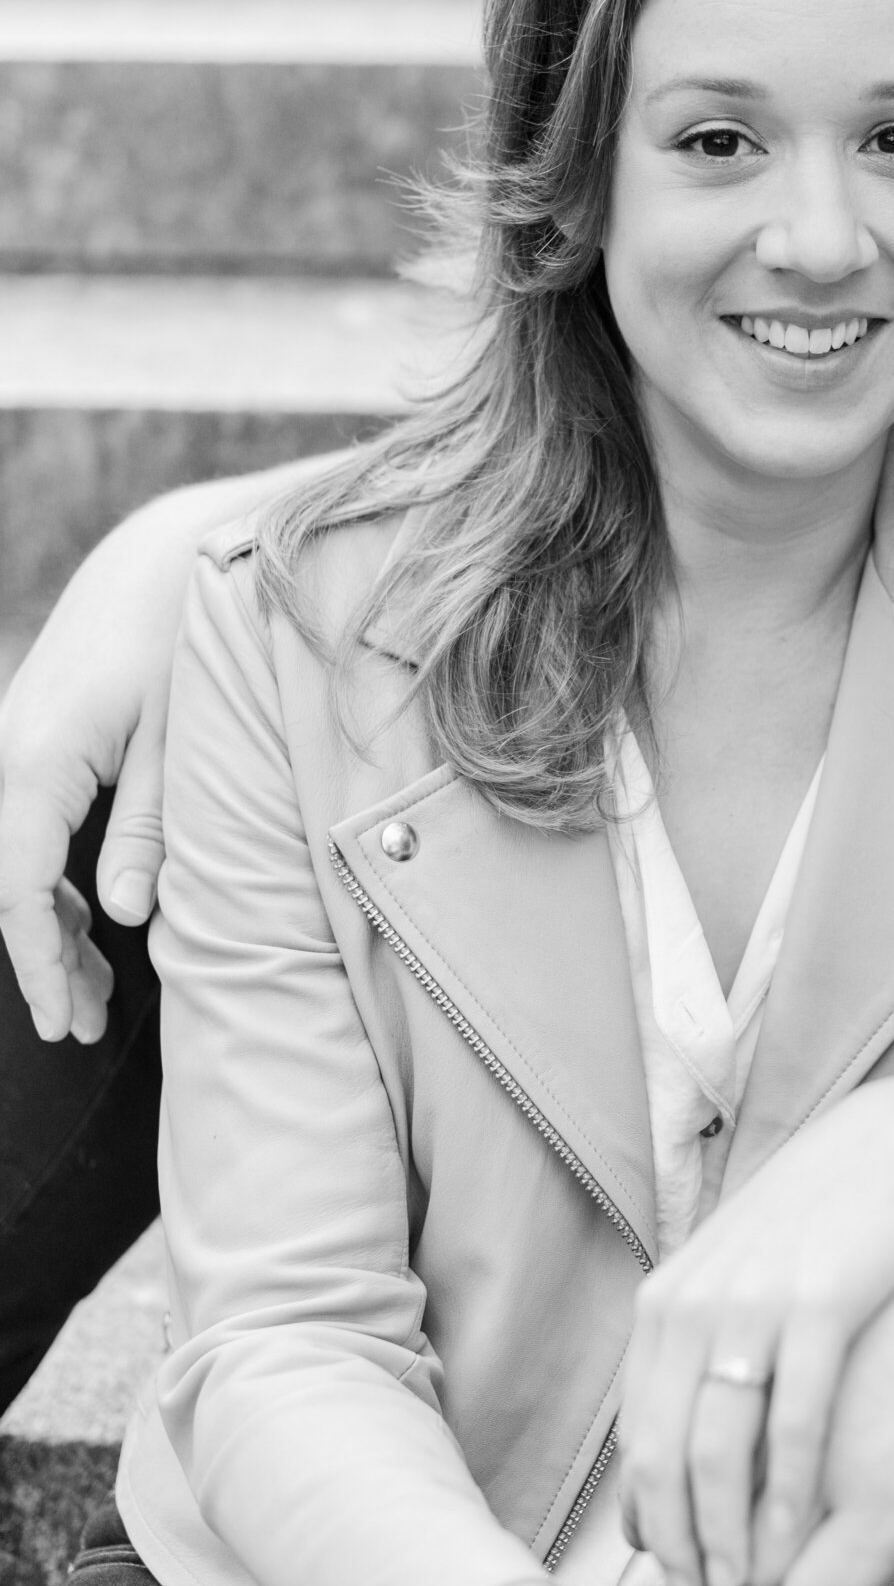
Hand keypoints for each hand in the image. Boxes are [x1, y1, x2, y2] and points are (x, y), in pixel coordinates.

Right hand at [0, 462, 332, 1039]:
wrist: (164, 558)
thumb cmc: (183, 645)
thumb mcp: (182, 746)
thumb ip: (151, 833)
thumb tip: (126, 917)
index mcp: (36, 765)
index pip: (20, 892)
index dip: (39, 965)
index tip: (62, 1022)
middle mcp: (7, 757)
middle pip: (5, 886)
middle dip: (42, 959)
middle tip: (84, 1027)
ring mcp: (12, 746)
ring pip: (11, 862)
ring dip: (48, 925)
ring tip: (97, 994)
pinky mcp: (32, 742)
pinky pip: (25, 830)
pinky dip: (50, 882)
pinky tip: (90, 920)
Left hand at [618, 1076, 893, 1585]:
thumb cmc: (821, 1225)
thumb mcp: (741, 1275)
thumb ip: (706, 1350)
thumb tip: (683, 1448)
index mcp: (667, 1303)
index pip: (638, 1437)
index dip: (652, 1518)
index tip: (678, 1571)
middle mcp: (695, 1303)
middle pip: (666, 1454)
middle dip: (684, 1540)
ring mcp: (754, 1302)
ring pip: (721, 1449)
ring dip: (733, 1531)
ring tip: (754, 1585)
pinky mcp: (821, 1301)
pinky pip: (797, 1419)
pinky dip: (795, 1490)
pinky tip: (810, 1535)